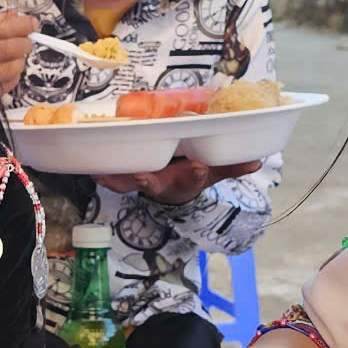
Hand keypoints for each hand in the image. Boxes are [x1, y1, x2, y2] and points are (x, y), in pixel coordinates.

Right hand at [0, 9, 35, 94]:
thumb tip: (13, 12)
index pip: (6, 27)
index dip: (23, 24)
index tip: (32, 23)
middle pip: (13, 48)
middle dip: (24, 43)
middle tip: (27, 40)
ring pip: (14, 67)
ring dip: (20, 60)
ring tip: (19, 55)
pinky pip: (8, 84)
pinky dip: (13, 76)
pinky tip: (10, 69)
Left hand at [94, 156, 260, 204]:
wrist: (171, 186)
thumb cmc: (192, 174)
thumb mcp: (215, 172)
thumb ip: (232, 166)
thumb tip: (257, 160)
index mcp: (185, 182)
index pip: (193, 179)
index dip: (195, 174)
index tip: (199, 166)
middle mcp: (163, 183)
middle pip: (155, 185)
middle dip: (148, 181)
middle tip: (142, 177)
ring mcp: (142, 181)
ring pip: (127, 184)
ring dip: (115, 181)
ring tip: (102, 174)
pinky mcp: (126, 175)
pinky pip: (113, 176)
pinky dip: (102, 173)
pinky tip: (90, 168)